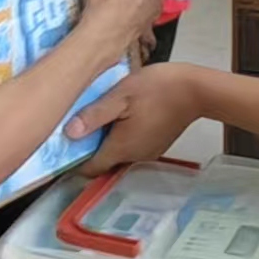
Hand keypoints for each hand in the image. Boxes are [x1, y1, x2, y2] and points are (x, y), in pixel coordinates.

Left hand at [68, 63, 206, 172]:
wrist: (195, 90)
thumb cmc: (157, 89)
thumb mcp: (120, 95)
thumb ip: (94, 115)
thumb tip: (68, 134)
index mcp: (121, 148)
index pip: (90, 169)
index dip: (74, 162)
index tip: (63, 147)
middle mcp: (134, 157)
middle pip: (103, 162)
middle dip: (89, 149)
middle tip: (79, 126)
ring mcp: (147, 153)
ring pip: (118, 154)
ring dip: (107, 142)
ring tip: (99, 119)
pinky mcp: (156, 145)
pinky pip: (131, 147)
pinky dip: (122, 138)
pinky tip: (121, 118)